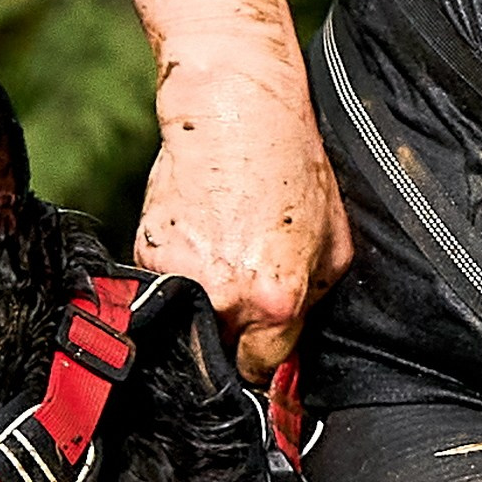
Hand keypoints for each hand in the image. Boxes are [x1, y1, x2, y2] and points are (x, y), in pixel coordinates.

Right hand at [135, 55, 352, 381]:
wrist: (234, 112)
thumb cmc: (290, 165)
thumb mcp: (334, 243)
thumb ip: (313, 303)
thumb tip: (291, 348)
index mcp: (276, 300)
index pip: (261, 369)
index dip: (264, 361)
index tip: (262, 351)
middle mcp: (225, 298)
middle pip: (222, 355)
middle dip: (236, 337)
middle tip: (248, 294)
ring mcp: (180, 280)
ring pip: (190, 326)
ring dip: (207, 309)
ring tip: (224, 260)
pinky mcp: (148, 258)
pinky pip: (167, 291)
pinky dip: (181, 276)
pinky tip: (201, 238)